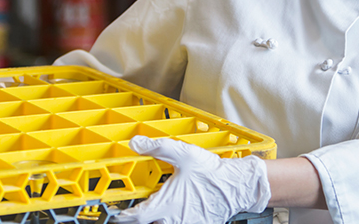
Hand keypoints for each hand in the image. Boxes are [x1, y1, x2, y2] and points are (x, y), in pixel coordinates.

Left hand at [111, 136, 270, 223]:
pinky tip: (185, 208)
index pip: (133, 219)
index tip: (119, 214)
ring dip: (162, 218)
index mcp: (164, 206)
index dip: (122, 217)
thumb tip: (136, 143)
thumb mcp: (183, 154)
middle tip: (144, 208)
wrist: (239, 185)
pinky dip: (179, 218)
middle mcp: (173, 220)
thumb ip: (157, 148)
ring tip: (168, 207)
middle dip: (145, 218)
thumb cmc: (212, 172)